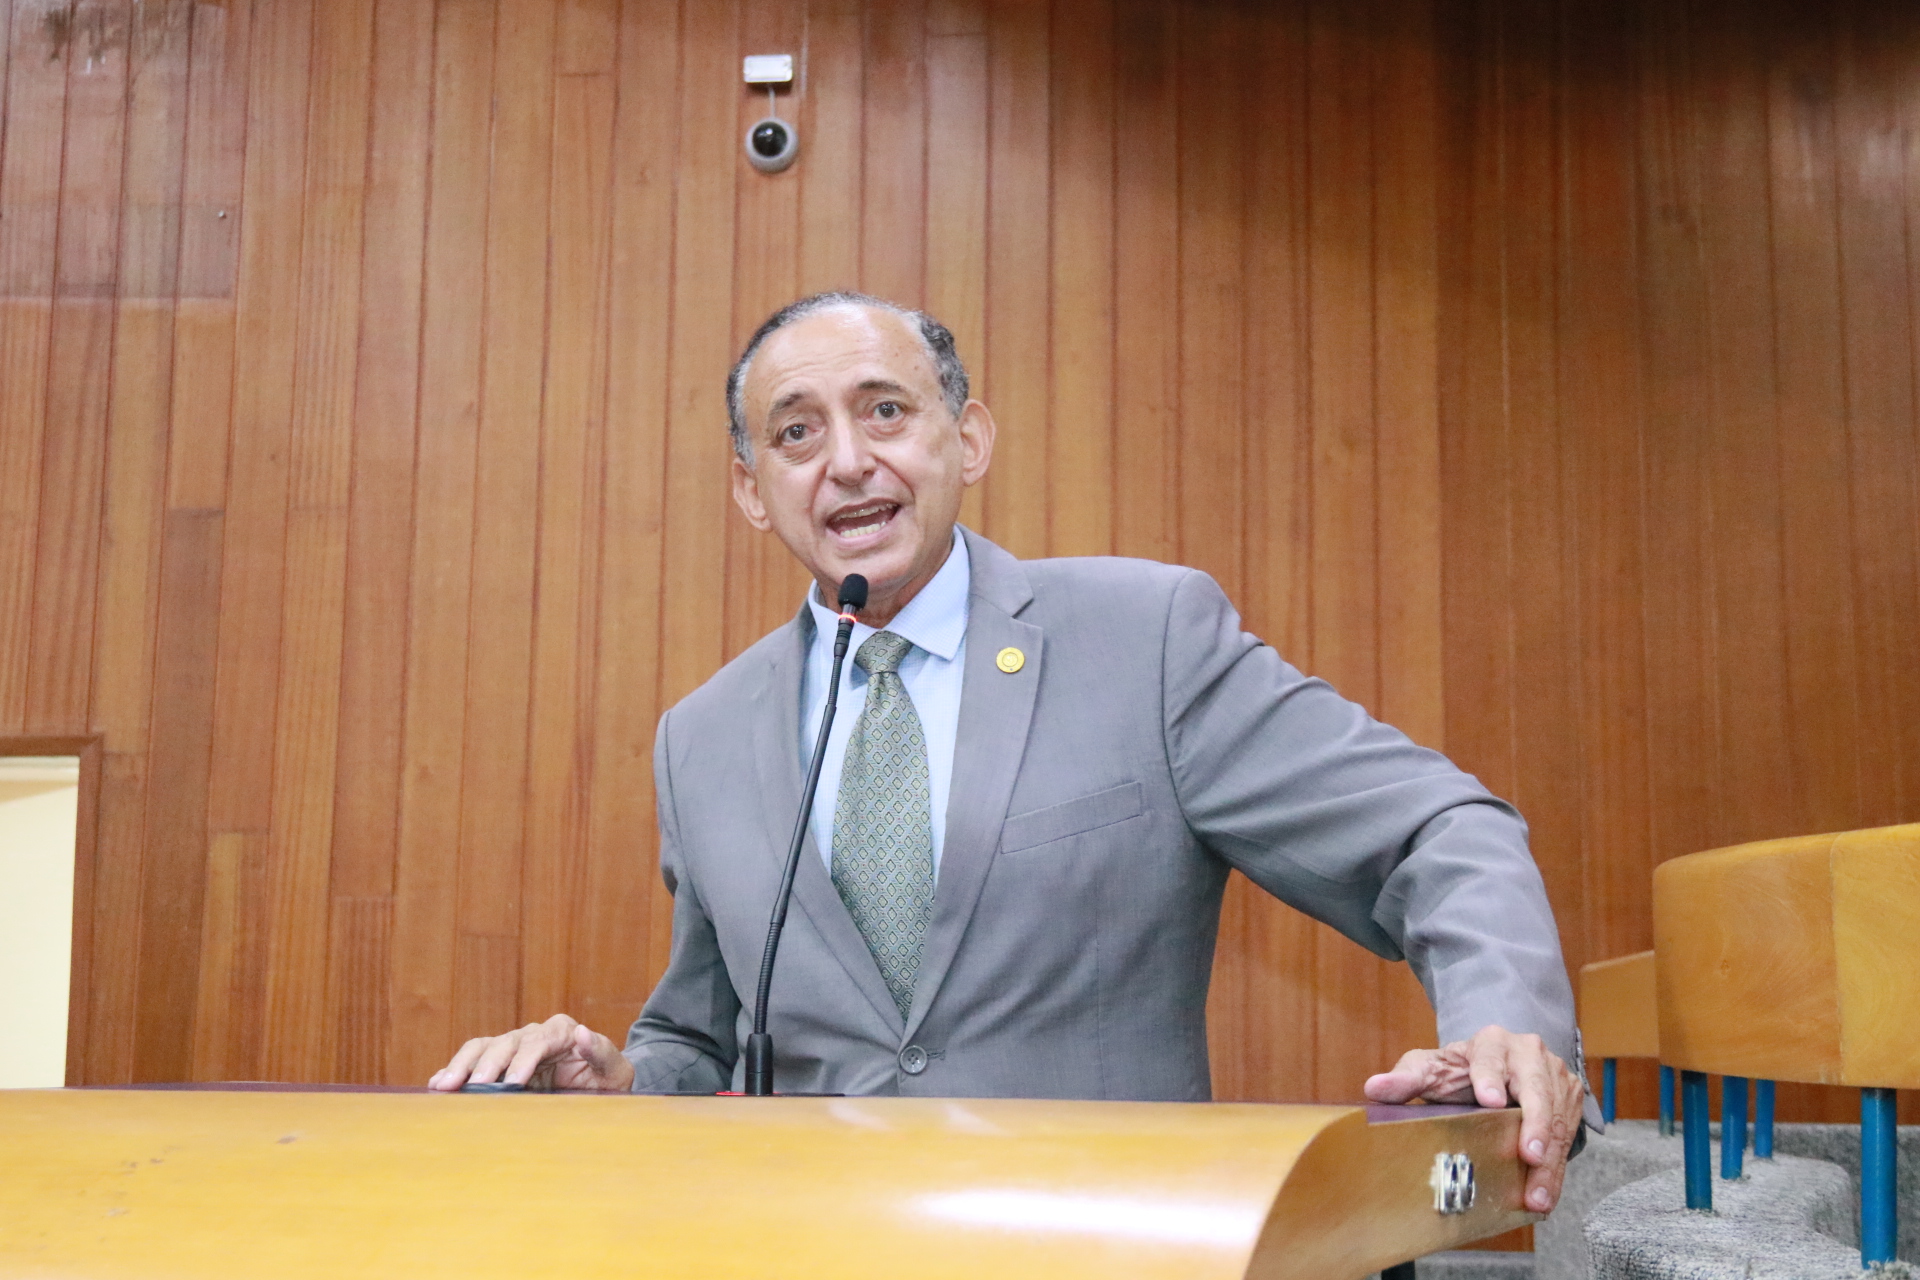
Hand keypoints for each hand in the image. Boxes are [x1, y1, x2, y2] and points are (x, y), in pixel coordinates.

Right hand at [428, 1014, 635, 1092]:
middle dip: (487, 1064)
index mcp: (562, 1031)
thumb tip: (582, 1032)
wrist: (600, 1085)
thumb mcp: (614, 1068)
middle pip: (505, 1042)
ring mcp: (515, 1047)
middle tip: (473, 1086)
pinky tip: (437, 1084)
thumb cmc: (608, 1077)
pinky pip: (474, 1061)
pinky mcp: (501, 1062)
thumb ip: (599, 1051)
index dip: (523, 1061)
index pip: (538, 1041)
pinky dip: (455, 1070)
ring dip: (462, 1065)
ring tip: (443, 1085)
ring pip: (483, 1048)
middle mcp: (534, 1034)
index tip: (512, 1082)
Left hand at [1363, 1025, 1584, 1213]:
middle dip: (1534, 1125)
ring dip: (1548, 1161)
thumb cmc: (1461, 1071)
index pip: (1491, 1058)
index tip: (1492, 1100)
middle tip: (1528, 1155)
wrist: (1501, 1065)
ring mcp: (1555, 1076)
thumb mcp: (1432, 1069)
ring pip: (1556, 1119)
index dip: (1491, 1079)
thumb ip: (1406, 1079)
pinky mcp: (1569, 1101)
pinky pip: (1566, 1138)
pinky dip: (1556, 1170)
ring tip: (1535, 1194)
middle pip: (1536, 1090)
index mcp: (1492, 1043)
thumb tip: (1374, 1089)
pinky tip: (1545, 1195)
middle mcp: (1529, 1054)